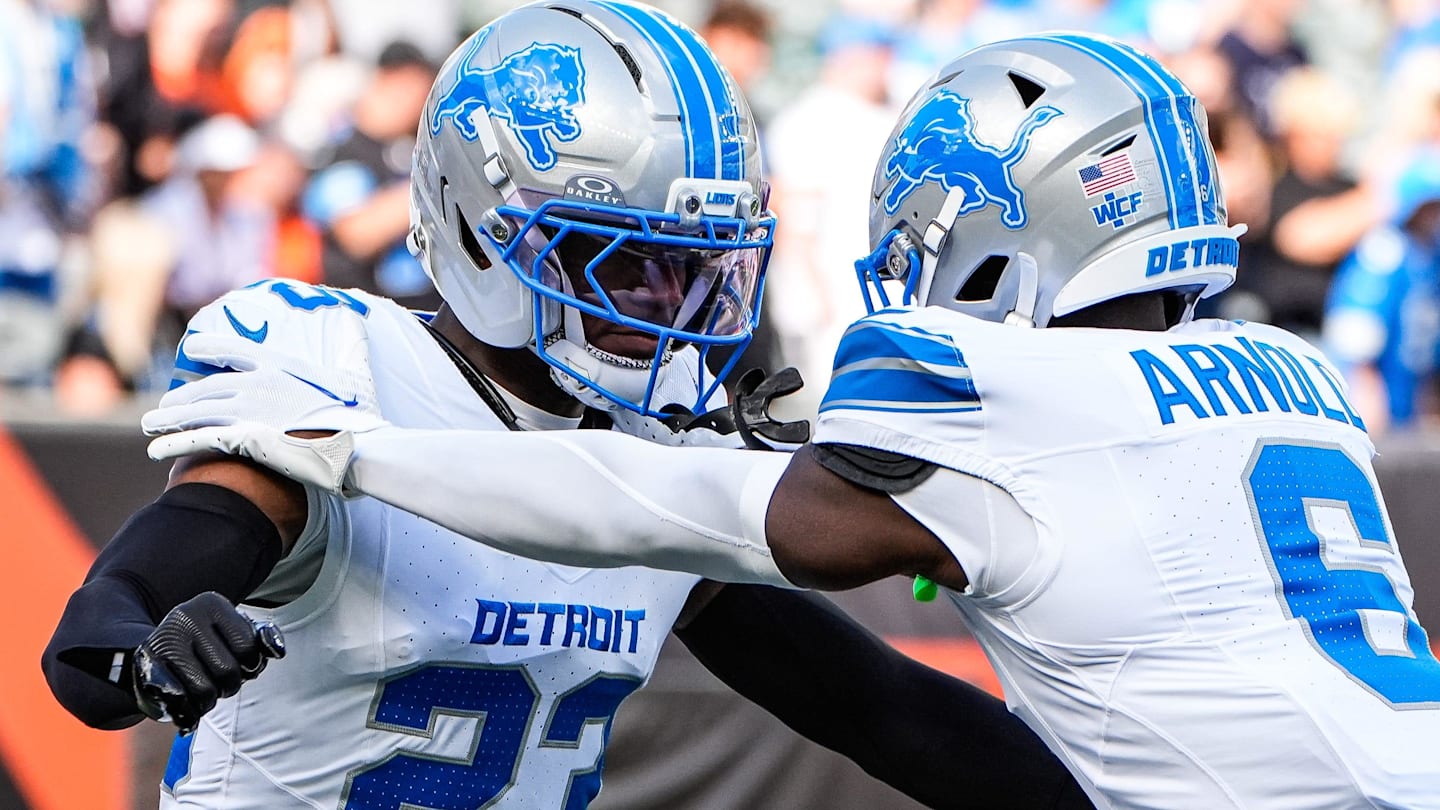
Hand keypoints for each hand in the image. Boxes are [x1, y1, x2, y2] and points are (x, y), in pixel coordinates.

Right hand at [132, 592, 284, 734]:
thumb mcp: (237, 638)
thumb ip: (264, 642)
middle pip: (228, 673)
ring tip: (200, 689)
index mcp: (213, 604)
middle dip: (229, 685)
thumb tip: (278, 651)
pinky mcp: (145, 670)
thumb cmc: (207, 649)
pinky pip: (179, 702)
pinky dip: (188, 712)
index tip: (238, 662)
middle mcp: (186, 617)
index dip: (249, 666)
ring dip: (208, 701)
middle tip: (215, 678)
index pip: (249, 650)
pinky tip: (185, 704)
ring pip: (205, 692)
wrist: (152, 657)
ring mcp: (163, 641)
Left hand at [143, 332, 388, 491]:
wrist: (353, 448)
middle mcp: (254, 385)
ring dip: (170, 419)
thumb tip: (353, 316)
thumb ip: (350, 345)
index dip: (208, 348)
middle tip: (167, 406)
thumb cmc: (356, 415)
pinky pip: (198, 440)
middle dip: (182, 396)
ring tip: (154, 425)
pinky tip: (157, 450)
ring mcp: (245, 413)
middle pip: (206, 386)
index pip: (232, 349)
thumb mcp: (355, 375)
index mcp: (277, 366)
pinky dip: (174, 445)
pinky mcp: (240, 440)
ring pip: (196, 411)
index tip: (191, 349)